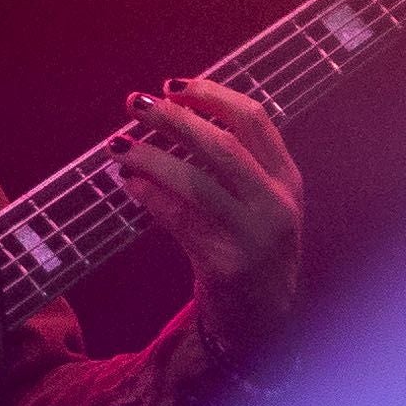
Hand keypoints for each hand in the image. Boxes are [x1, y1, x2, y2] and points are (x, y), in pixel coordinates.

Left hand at [120, 75, 301, 353]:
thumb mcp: (256, 201)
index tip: (173, 85)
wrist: (264, 321)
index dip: (212, 94)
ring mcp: (254, 235)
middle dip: (174, 118)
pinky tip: (128, 184)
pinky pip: (180, 221)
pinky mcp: (227, 265)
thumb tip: (170, 112)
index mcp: (287, 178)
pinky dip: (151, 197)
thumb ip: (231, 163)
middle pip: (223, 144)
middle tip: (134, 103)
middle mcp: (277, 203)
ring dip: (152, 158)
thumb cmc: (248, 248)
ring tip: (118, 146)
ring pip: (198, 182)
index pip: (253, 119)